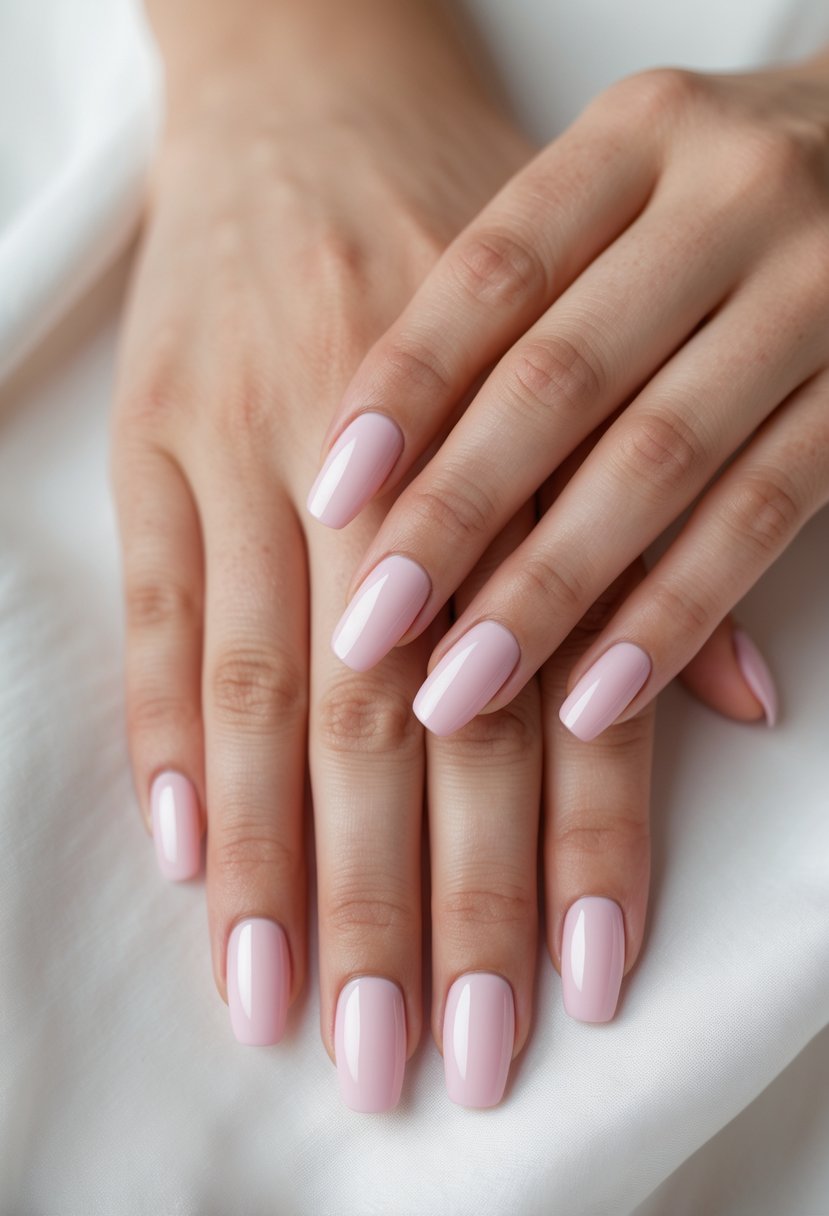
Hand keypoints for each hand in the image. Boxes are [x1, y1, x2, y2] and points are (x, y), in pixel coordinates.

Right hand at [110, 0, 569, 1109]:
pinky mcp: (152, 440)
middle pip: (400, 726)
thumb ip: (658, 539)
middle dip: (419, 903)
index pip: (547, 692)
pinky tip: (189, 857)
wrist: (311, 91)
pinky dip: (166, 740)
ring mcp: (248, 449)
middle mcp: (380, 466)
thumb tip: (744, 707)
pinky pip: (157, 604)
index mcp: (511, 449)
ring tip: (289, 1010)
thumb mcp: (590, 356)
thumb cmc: (471, 243)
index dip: (567, 852)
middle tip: (419, 1061)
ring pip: (265, 688)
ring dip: (282, 866)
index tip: (568, 994)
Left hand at [309, 56, 828, 736]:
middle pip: (562, 380)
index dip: (405, 388)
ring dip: (549, 593)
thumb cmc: (709, 197)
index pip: (493, 271)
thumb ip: (525, 309)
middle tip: (368, 632)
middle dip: (455, 519)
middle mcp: (731, 200)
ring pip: (657, 462)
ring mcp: (814, 294)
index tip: (330, 495)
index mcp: (638, 138)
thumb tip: (369, 489)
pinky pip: (761, 515)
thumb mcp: (621, 200)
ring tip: (459, 692)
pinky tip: (594, 695)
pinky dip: (671, 614)